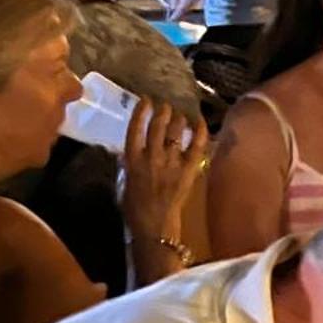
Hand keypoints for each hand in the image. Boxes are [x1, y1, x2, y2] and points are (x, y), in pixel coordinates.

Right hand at [121, 100, 207, 248]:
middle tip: (166, 103)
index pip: (135, 128)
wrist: (154, 223)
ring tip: (180, 112)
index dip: (140, 112)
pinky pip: (196, 144)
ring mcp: (171, 161)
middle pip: (158, 125)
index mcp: (132, 160)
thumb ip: (125, 162)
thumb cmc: (133, 205)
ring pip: (176, 130)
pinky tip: (199, 120)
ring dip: (178, 117)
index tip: (145, 99)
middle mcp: (151, 156)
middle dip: (163, 110)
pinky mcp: (189, 168)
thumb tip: (125, 147)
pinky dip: (199, 130)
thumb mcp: (122, 181)